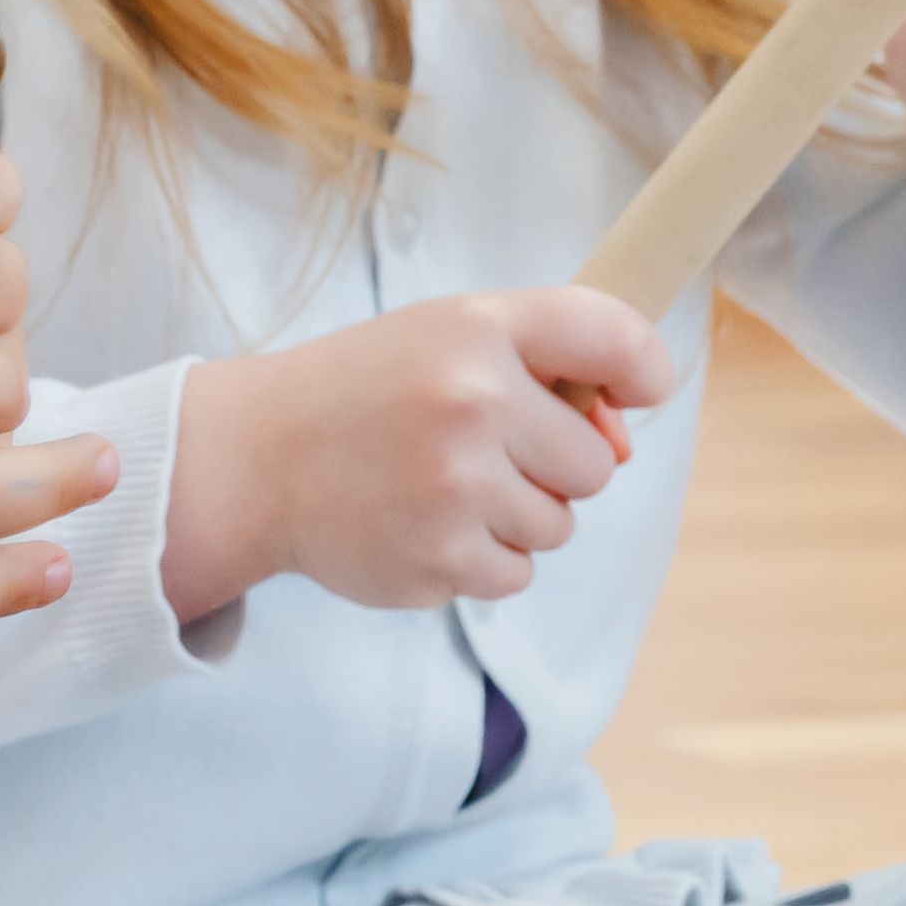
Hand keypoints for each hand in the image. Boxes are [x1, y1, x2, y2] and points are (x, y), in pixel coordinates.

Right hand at [163, 287, 674, 618]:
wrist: (261, 459)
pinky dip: (482, 559)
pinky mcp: (438, 561)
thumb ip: (555, 366)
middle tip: (478, 446)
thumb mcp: (454, 338)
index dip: (644, 372)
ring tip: (442, 484)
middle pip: (595, 463)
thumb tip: (623, 444)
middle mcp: (471, 403)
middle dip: (553, 464)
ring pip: (559, 525)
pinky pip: (516, 574)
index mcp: (479, 331)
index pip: (616, 340)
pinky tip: (426, 523)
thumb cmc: (374, 390)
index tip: (633, 393)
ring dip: (516, 515)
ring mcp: (454, 489)